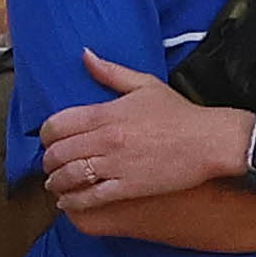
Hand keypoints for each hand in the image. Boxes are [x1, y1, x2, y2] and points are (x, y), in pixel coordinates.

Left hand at [38, 53, 255, 219]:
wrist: (210, 141)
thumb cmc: (180, 114)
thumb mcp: (145, 85)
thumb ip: (110, 72)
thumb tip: (85, 55)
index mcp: (106, 114)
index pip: (57, 125)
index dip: (45, 135)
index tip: (48, 139)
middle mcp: (106, 140)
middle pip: (58, 153)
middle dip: (47, 161)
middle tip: (49, 164)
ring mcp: (116, 166)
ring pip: (69, 177)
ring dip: (55, 182)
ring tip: (54, 183)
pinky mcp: (128, 188)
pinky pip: (90, 198)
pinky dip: (73, 201)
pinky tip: (67, 201)